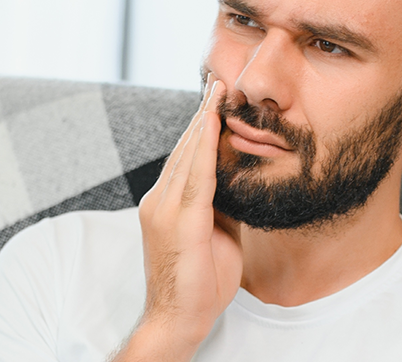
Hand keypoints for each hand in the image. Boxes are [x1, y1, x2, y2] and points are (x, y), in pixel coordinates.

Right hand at [114, 78, 242, 361]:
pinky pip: (195, 175)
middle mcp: (159, 200)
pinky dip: (205, 147)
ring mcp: (164, 209)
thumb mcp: (217, 235)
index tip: (214, 101)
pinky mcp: (177, 221)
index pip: (185, 159)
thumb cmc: (199, 284)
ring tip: (217, 92)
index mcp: (166, 204)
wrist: (179, 319)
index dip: (200, 129)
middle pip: (184, 149)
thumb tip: (242, 183)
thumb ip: (223, 207)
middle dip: (202, 114)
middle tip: (217, 82)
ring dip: (204, 121)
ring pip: (188, 155)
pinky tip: (213, 125)